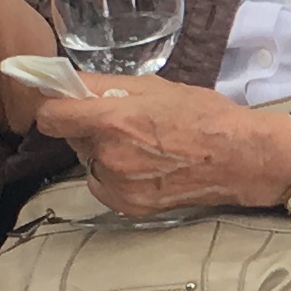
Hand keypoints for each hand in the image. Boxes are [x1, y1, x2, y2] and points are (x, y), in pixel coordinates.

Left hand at [32, 75, 287, 218]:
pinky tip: (145, 166)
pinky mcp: (128, 206)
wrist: (240, 159)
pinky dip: (115, 175)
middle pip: (72, 138)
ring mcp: (119, 186)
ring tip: (141, 145)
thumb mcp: (154, 86)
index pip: (51, 117)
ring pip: (89, 161)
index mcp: (114, 121)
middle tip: (122, 120)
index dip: (54, 106)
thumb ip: (107, 86)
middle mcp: (110, 157)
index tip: (64, 102)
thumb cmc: (204, 117)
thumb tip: (69, 85)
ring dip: (102, 152)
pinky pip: (103, 184)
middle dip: (87, 126)